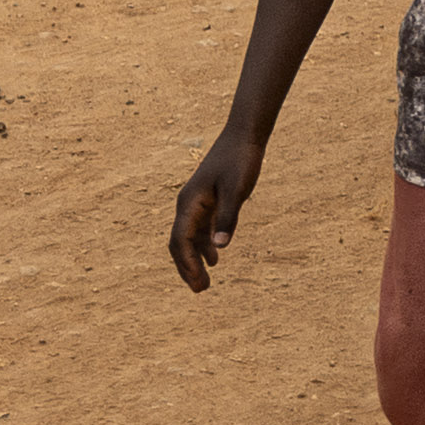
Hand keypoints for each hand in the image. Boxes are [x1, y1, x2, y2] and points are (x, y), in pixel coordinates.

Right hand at [167, 130, 260, 293]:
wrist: (244, 134)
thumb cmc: (240, 160)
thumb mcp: (237, 189)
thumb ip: (228, 217)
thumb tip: (220, 247)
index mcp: (189, 203)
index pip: (180, 241)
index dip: (187, 264)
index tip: (198, 282)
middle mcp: (188, 204)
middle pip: (180, 243)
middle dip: (187, 268)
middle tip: (200, 290)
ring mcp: (197, 202)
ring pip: (189, 238)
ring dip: (195, 259)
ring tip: (206, 282)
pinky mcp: (208, 199)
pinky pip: (200, 228)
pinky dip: (204, 245)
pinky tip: (215, 257)